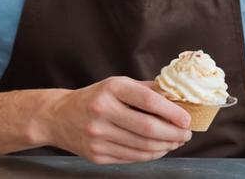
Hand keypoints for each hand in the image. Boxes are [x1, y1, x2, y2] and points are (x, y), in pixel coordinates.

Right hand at [35, 76, 191, 163]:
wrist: (57, 117)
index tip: (187, 119)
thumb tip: (179, 98)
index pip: (148, 101)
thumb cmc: (95, 98)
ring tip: (176, 142)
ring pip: (142, 147)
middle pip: (148, 129)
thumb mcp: (117, 85)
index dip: (172, 112)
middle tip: (186, 134)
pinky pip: (131, 158)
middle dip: (174, 134)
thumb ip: (147, 90)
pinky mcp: (96, 154)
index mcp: (110, 89)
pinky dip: (150, 155)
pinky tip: (158, 149)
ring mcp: (97, 135)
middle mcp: (102, 111)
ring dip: (165, 146)